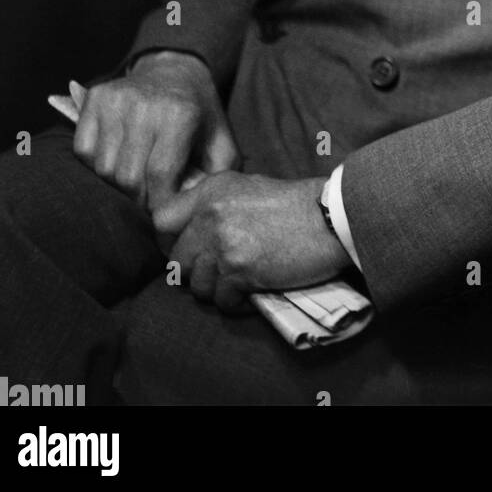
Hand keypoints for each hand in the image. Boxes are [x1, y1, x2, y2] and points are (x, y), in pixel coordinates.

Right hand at [72, 50, 239, 211]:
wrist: (176, 71)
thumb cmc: (199, 115)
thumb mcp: (221, 142)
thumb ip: (216, 177)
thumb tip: (197, 208)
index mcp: (180, 114)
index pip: (160, 175)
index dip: (160, 203)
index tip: (164, 213)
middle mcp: (145, 104)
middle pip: (128, 177)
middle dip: (139, 198)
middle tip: (149, 198)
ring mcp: (116, 99)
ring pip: (103, 168)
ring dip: (117, 183)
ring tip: (135, 178)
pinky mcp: (96, 98)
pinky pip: (83, 150)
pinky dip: (96, 163)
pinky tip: (117, 158)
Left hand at [151, 173, 349, 310]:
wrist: (330, 217)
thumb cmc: (296, 205)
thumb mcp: (248, 188)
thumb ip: (216, 206)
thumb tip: (191, 234)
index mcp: (211, 190)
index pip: (161, 220)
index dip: (169, 242)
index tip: (189, 252)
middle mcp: (210, 214)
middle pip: (178, 261)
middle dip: (198, 273)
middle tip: (223, 273)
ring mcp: (223, 244)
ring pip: (198, 286)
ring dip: (219, 291)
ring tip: (242, 282)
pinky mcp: (240, 271)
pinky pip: (222, 301)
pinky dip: (238, 303)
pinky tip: (254, 291)